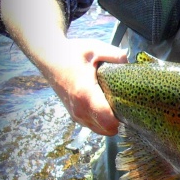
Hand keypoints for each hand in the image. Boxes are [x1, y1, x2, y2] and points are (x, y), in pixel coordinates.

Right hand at [0, 0, 127, 135]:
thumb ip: (115, 55)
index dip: (122, 119)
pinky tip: (107, 107)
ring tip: (116, 105)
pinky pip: (93, 126)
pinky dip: (102, 122)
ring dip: (111, 122)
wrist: (49, 57)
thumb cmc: (72, 53)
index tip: (131, 108)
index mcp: (85, 94)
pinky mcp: (74, 115)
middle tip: (126, 105)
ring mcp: (75, 114)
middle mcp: (79, 108)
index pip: (107, 120)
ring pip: (100, 130)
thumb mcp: (95, 48)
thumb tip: (130, 63)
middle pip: (107, 129)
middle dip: (120, 121)